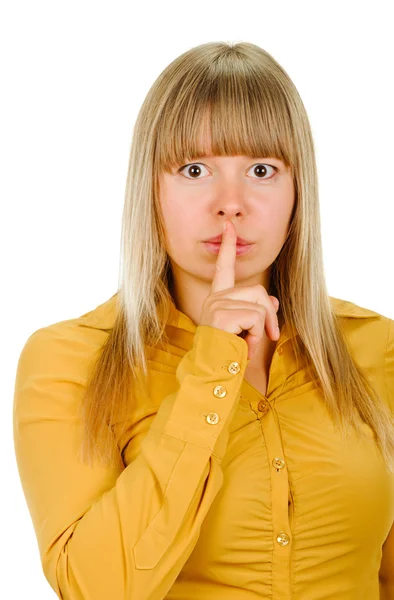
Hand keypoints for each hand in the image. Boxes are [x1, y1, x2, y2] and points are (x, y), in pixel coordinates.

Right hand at [199, 219, 279, 359]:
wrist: (213, 375)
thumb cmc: (229, 357)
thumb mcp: (248, 332)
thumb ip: (258, 313)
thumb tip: (272, 300)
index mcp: (218, 299)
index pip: (224, 268)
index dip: (228, 247)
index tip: (228, 226)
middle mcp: (215, 298)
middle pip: (258, 291)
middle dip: (270, 315)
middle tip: (268, 336)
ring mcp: (217, 304)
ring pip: (260, 305)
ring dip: (263, 328)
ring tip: (248, 345)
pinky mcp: (222, 314)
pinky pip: (256, 317)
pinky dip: (258, 335)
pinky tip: (244, 346)